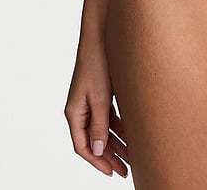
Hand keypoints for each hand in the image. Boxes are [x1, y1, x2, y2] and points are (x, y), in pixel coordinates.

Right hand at [64, 39, 129, 177]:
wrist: (101, 36)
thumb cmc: (97, 63)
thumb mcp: (100, 97)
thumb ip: (99, 125)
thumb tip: (98, 151)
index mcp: (74, 113)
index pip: (83, 147)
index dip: (97, 162)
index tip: (112, 172)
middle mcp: (80, 110)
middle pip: (94, 142)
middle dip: (110, 157)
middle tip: (125, 171)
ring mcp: (90, 102)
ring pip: (103, 131)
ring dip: (117, 144)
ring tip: (132, 157)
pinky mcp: (100, 94)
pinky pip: (109, 118)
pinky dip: (119, 128)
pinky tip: (131, 135)